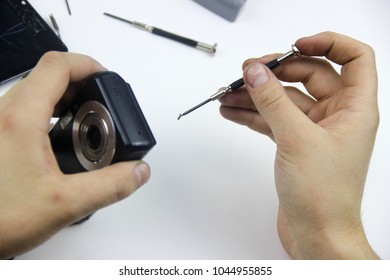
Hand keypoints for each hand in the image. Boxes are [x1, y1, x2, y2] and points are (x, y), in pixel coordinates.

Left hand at [0, 52, 149, 258]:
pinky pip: (25, 111)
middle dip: (81, 85)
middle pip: (47, 76)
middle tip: (102, 105)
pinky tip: (59, 141)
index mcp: (20, 118)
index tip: (107, 78)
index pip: (58, 66)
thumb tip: (137, 172)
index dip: (88, 64)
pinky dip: (49, 115)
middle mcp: (3, 113)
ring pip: (35, 93)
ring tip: (85, 123)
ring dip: (65, 100)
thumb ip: (110, 187)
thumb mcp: (64, 204)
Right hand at [219, 32, 378, 258]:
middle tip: (246, 73)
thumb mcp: (296, 139)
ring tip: (228, 94)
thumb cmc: (324, 195)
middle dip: (275, 73)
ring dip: (256, 95)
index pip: (353, 58)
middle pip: (308, 76)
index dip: (327, 44)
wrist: (316, 235)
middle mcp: (337, 116)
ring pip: (285, 100)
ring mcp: (315, 131)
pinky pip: (273, 120)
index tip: (294, 46)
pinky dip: (253, 115)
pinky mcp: (296, 145)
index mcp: (354, 109)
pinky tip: (232, 112)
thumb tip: (255, 71)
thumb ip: (273, 101)